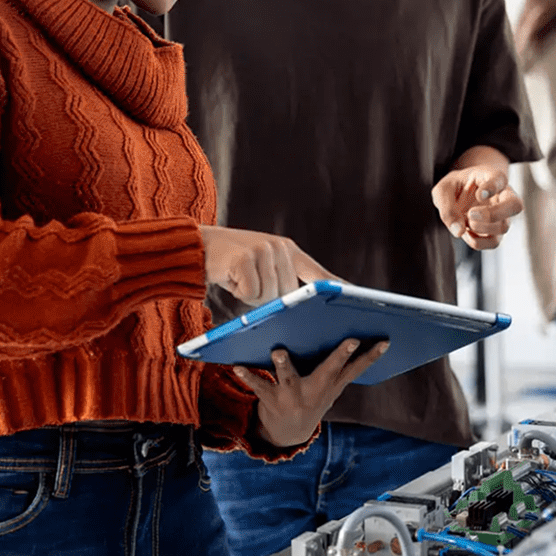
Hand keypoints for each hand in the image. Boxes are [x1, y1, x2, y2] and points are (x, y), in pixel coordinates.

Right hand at [199, 226, 334, 305]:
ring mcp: (264, 249)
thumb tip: (299, 309)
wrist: (198, 246)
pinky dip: (239, 291)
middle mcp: (280, 247)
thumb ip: (282, 280)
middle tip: (249, 282)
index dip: (336, 286)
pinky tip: (231, 276)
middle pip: (288, 295)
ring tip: (240, 277)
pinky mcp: (246, 257)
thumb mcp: (262, 267)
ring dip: (251, 296)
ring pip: (269, 297)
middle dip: (268, 300)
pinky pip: (251, 293)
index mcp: (289, 250)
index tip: (356, 296)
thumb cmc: (232, 265)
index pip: (317, 272)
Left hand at [233, 340, 388, 446]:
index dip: (371, 356)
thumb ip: (342, 366)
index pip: (356, 369)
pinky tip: (237, 365)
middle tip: (351, 341)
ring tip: (279, 352)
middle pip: (329, 370)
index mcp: (332, 385)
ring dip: (284, 364)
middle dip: (339, 356)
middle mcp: (315, 390)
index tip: (384, 341)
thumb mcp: (330, 387)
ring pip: (289, 377)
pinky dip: (248, 375)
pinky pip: (259, 385)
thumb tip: (362, 338)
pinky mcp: (271, 398)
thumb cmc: (312, 398)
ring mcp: (293, 395)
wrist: (288, 433)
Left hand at [432, 164, 522, 250]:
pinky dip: (477, 241)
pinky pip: (493, 242)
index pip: (499, 179)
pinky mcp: (496, 232)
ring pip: (504, 227)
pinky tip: (466, 232)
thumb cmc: (455, 187)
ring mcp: (503, 215)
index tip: (479, 194)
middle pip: (515, 205)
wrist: (460, 195)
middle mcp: (503, 195)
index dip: (492, 187)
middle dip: (493, 214)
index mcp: (492, 176)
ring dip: (480, 228)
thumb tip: (458, 231)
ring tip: (466, 220)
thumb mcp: (443, 190)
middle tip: (471, 214)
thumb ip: (446, 206)